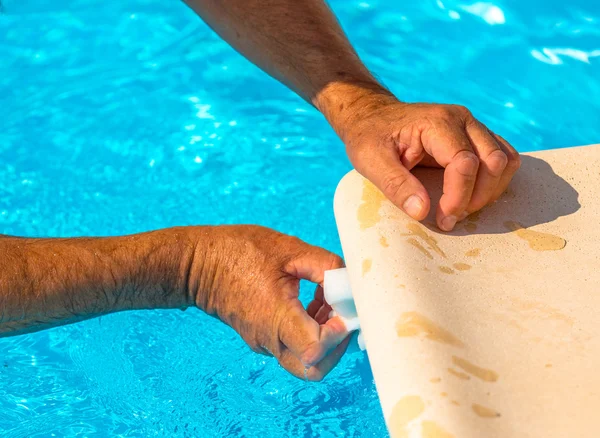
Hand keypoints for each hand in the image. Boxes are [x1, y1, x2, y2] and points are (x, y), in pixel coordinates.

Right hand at [193, 226, 348, 380]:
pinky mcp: (261, 338)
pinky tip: (310, 300)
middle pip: (314, 369)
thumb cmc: (238, 252)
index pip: (316, 351)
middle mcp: (269, 339)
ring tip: (325, 300)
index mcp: (275, 318)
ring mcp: (263, 342)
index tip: (342, 307)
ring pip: (305, 360)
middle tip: (341, 314)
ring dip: (325, 337)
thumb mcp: (288, 248)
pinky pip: (293, 346)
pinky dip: (310, 331)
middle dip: (337, 346)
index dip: (338, 333)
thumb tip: (351, 283)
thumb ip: (325, 265)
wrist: (197, 264)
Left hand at [320, 89, 520, 230]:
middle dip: (475, 197)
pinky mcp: (477, 137)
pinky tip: (470, 196)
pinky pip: (504, 159)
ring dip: (489, 192)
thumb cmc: (369, 137)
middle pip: (493, 162)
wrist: (373, 116)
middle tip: (449, 217)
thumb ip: (396, 185)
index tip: (442, 219)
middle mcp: (462, 120)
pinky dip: (494, 182)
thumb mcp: (370, 161)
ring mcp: (473, 126)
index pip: (464, 162)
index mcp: (436, 122)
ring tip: (460, 208)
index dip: (458, 197)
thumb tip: (423, 212)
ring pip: (505, 161)